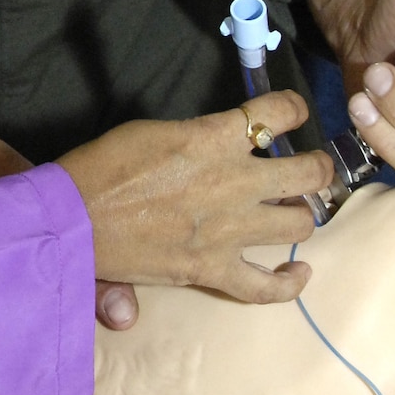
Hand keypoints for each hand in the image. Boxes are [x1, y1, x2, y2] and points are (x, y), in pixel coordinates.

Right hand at [55, 92, 332, 302]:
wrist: (77, 217)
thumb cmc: (106, 164)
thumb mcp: (153, 130)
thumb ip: (198, 135)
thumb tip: (220, 143)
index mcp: (214, 138)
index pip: (277, 113)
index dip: (294, 108)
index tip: (294, 111)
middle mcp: (234, 182)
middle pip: (307, 173)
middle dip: (317, 167)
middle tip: (310, 167)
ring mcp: (229, 231)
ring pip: (300, 224)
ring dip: (303, 214)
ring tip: (295, 210)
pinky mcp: (214, 269)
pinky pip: (268, 286)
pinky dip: (290, 282)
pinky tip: (299, 273)